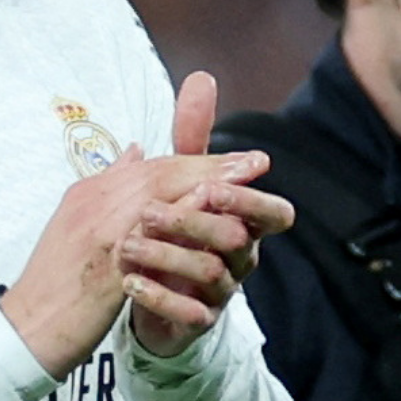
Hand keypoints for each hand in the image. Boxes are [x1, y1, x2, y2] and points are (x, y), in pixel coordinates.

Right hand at [0, 85, 273, 377]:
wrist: (26, 329)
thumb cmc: (57, 283)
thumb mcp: (78, 225)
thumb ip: (110, 189)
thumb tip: (136, 153)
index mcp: (87, 193)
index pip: (150, 167)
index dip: (195, 159)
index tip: (237, 159)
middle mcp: (90, 204)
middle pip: (158, 173)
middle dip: (209, 165)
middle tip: (254, 163)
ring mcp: (94, 233)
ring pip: (157, 198)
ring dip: (206, 188)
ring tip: (247, 189)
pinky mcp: (103, 267)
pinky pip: (150, 239)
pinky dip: (183, 225)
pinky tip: (215, 225)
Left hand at [122, 71, 293, 357]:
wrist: (148, 292)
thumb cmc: (173, 227)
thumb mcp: (179, 179)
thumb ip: (193, 136)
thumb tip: (201, 78)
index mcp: (242, 222)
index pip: (274, 215)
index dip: (249, 201)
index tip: (210, 188)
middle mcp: (240, 257)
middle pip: (238, 241)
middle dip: (196, 223)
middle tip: (149, 212)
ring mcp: (220, 292)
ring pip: (211, 275)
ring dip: (167, 256)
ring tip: (126, 246)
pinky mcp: (196, 322)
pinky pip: (188, 314)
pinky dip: (158, 297)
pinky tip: (128, 282)